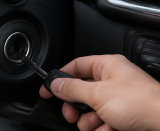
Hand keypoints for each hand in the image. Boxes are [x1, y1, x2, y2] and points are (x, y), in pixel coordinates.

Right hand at [40, 54, 159, 130]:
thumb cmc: (141, 103)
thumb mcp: (98, 94)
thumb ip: (72, 89)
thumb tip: (55, 84)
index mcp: (107, 66)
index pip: (75, 66)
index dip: (59, 78)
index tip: (47, 90)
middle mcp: (114, 79)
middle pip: (82, 92)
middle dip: (77, 107)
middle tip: (72, 115)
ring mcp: (121, 98)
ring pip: (92, 109)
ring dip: (91, 121)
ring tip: (99, 125)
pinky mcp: (127, 115)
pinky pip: (105, 121)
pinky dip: (104, 128)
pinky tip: (110, 130)